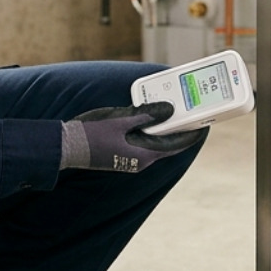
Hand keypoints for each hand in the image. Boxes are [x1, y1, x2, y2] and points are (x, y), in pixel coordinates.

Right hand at [59, 102, 206, 172]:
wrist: (66, 147)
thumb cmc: (92, 134)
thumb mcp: (121, 120)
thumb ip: (146, 115)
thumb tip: (169, 110)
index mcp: (144, 154)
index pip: (176, 144)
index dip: (191, 134)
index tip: (204, 124)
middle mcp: (140, 160)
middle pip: (166, 143)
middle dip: (178, 128)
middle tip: (189, 112)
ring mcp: (130, 158)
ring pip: (154, 142)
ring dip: (163, 128)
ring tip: (171, 111)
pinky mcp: (121, 154)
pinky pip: (142, 142)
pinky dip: (149, 130)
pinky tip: (148, 117)